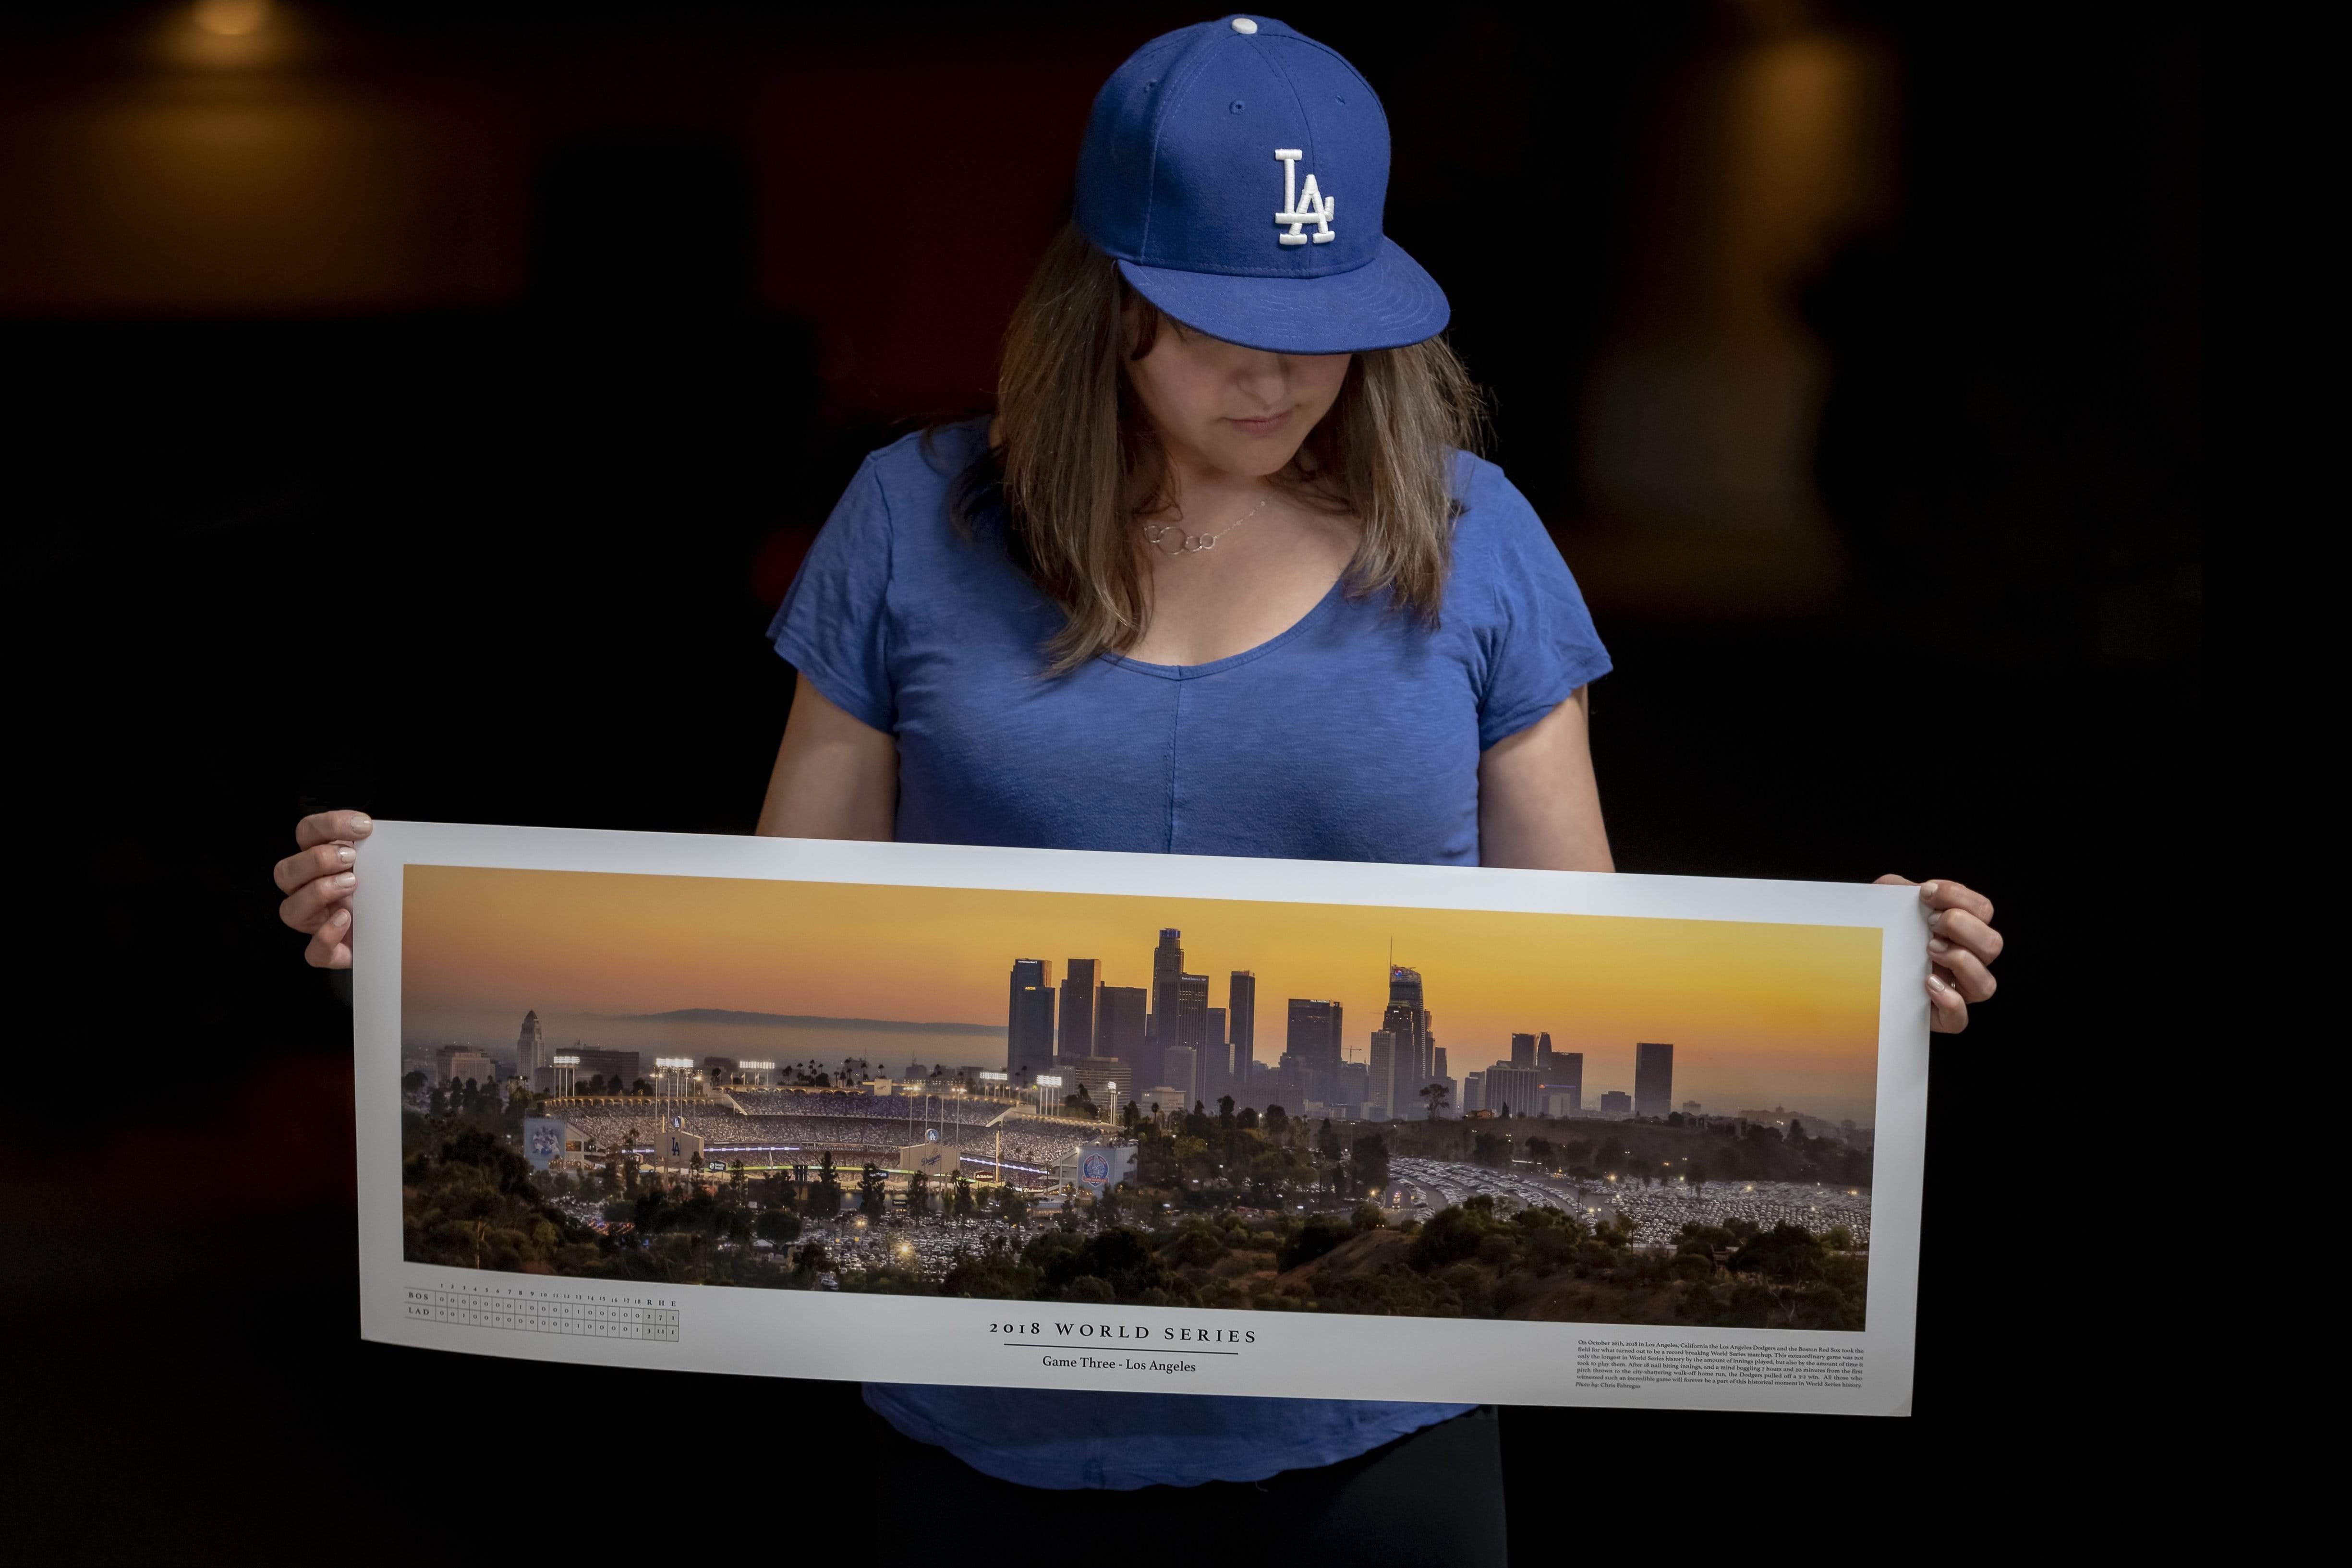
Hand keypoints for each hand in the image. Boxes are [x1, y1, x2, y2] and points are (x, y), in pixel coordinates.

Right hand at [275, 810, 372, 967]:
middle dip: (316, 860)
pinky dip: (327, 936)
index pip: (306, 833)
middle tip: (351, 858)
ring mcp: (316, 922)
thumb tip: (383, 832)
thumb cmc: (386, 891)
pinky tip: (346, 920)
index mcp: (320, 863)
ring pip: (290, 910)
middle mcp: (309, 891)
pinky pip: (313, 952)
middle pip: (284, 872)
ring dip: (318, 892)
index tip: (365, 827)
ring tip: (352, 884)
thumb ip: (376, 847)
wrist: (400, 932)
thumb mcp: (382, 864)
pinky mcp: (331, 952)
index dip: (329, 825)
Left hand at [1875, 874, 1999, 1033]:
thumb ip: (1900, 891)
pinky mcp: (1940, 1017)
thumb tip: (1914, 891)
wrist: (1858, 970)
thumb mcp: (1887, 905)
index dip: (1958, 897)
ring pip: (1986, 985)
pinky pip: (1960, 1019)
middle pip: (1993, 944)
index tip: (1925, 894)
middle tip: (1929, 924)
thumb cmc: (1881, 934)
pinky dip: (1949, 1001)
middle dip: (1961, 926)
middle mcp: (1968, 960)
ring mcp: (1957, 991)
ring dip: (1960, 961)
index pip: (1982, 909)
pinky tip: (1927, 982)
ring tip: (1929, 950)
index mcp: (1961, 930)